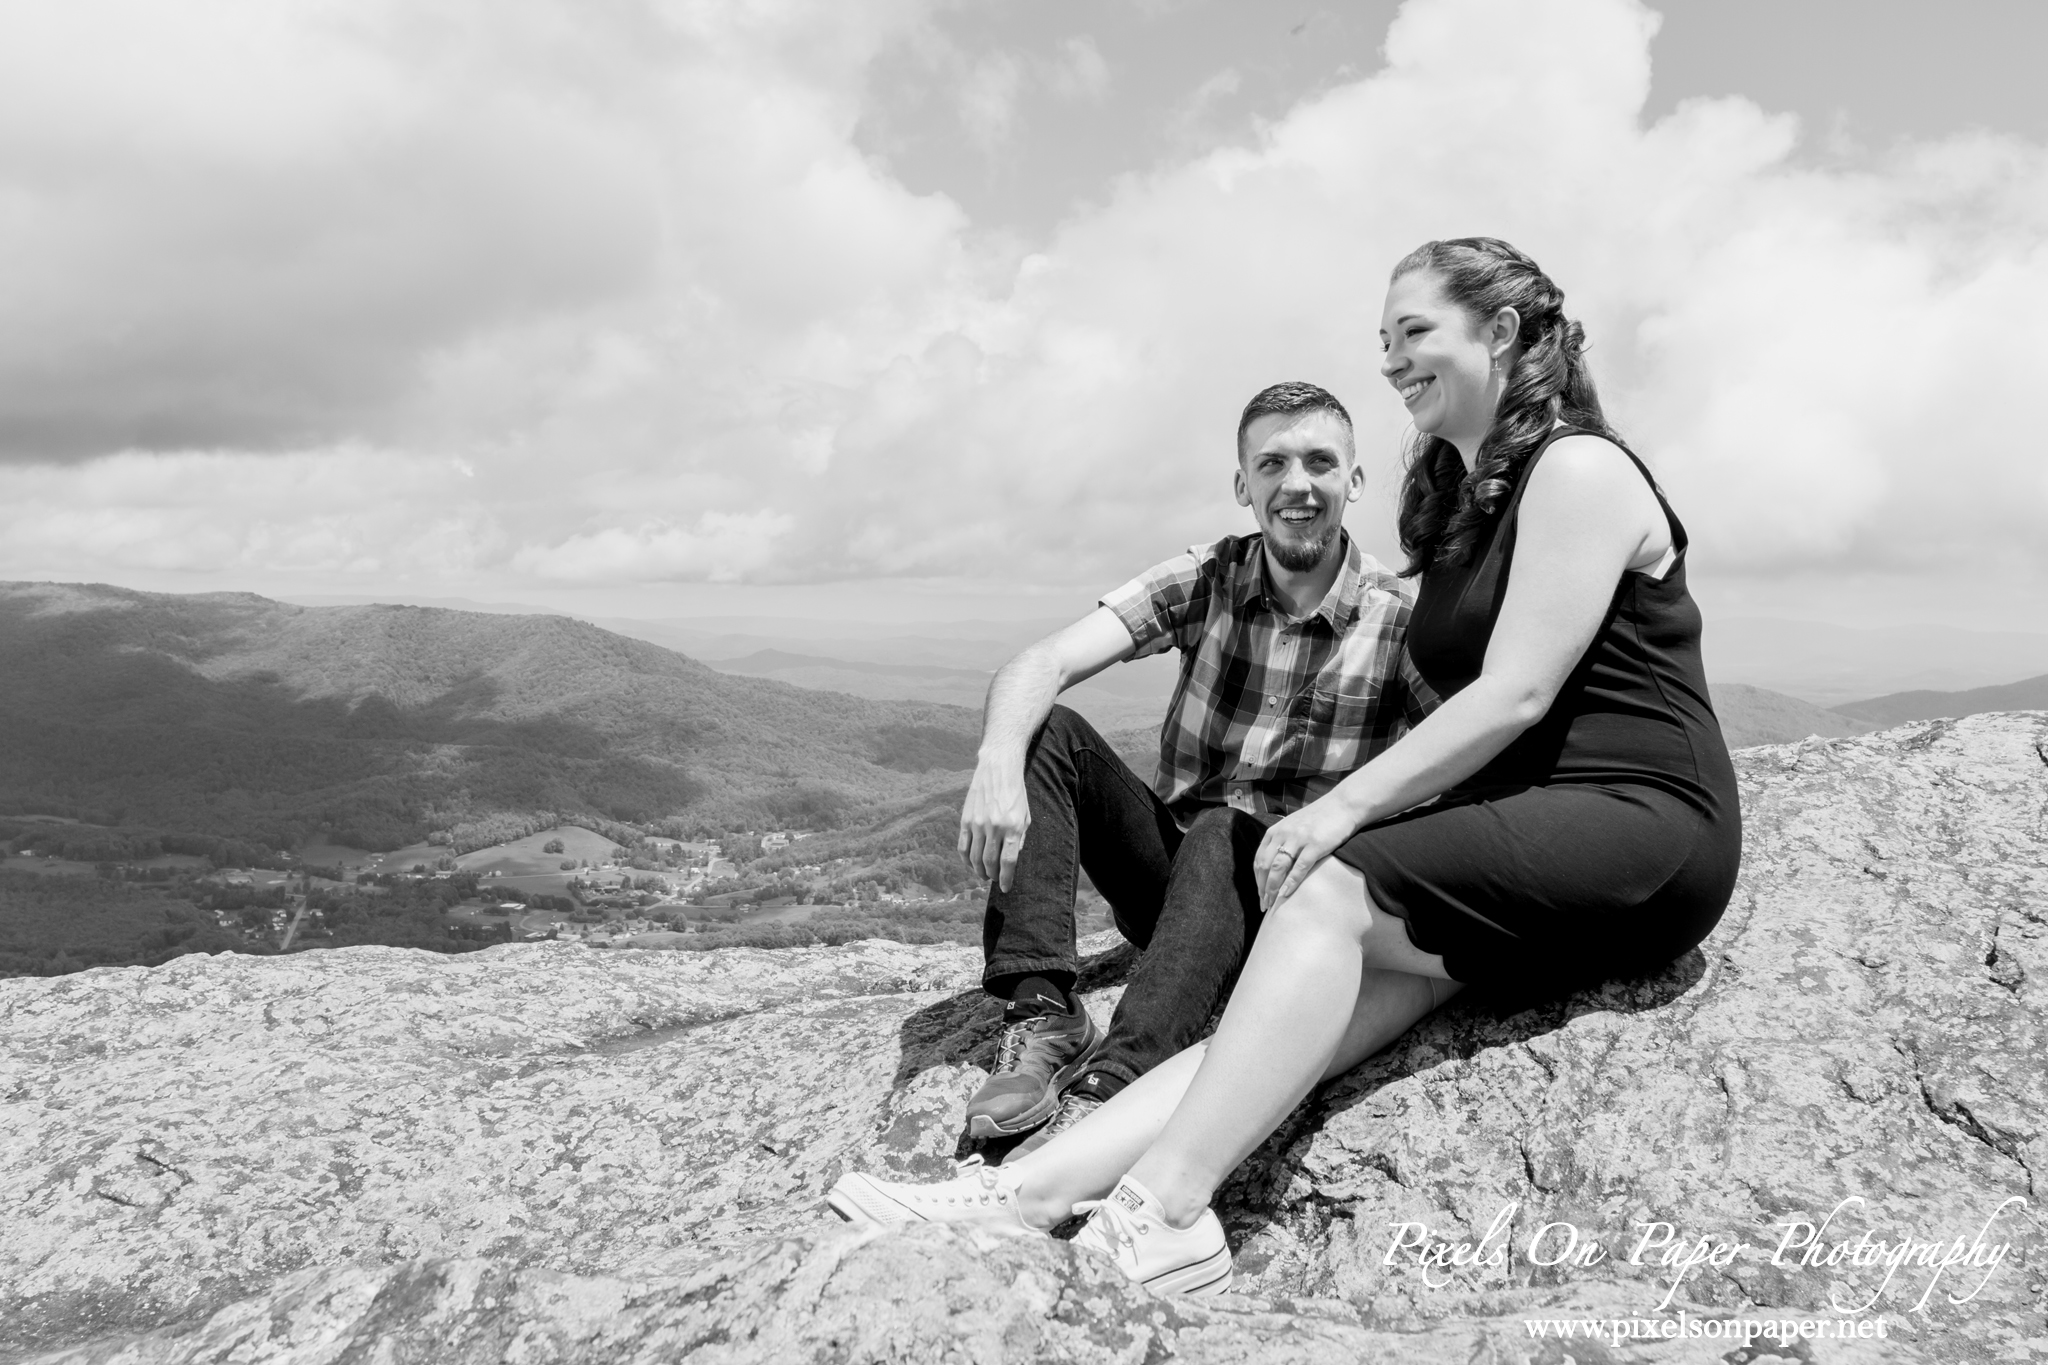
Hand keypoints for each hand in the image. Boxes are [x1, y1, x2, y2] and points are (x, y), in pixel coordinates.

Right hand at [958, 753, 1030, 890]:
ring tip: (984, 876)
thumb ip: (1020, 839)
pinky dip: (966, 860)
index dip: (1006, 878)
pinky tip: (971, 864)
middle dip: (993, 876)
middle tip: (995, 880)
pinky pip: (963, 846)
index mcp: (1013, 827)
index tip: (1006, 888)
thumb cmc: (1015, 793)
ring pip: (975, 858)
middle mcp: (994, 827)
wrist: (998, 768)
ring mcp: (977, 824)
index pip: (1008, 861)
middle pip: (990, 862)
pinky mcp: (965, 820)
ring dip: (979, 871)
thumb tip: (1011, 860)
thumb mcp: (1025, 816)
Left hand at [1252, 796, 1359, 910]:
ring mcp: (1299, 839)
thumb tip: (1275, 865)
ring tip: (1272, 904)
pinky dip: (1291, 882)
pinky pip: (1299, 867)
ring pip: (1278, 868)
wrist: (1343, 805)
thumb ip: (1283, 842)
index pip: (1259, 860)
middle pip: (1265, 866)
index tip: (1260, 895)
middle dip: (1262, 888)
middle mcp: (1283, 834)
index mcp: (1276, 831)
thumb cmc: (1320, 818)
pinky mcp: (1315, 845)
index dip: (1258, 880)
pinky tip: (1286, 894)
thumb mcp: (1294, 826)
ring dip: (1272, 889)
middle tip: (1264, 905)